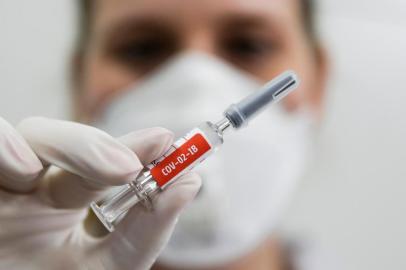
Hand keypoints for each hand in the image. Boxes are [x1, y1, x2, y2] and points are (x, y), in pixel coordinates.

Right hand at [0, 117, 200, 269]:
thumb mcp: (107, 267)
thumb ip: (146, 231)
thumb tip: (190, 183)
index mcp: (63, 200)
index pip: (102, 161)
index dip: (134, 146)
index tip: (166, 141)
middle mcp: (33, 185)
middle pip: (66, 142)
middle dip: (101, 147)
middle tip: (132, 166)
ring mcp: (3, 184)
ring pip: (33, 134)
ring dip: (70, 145)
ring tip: (111, 170)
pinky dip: (4, 147)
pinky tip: (24, 170)